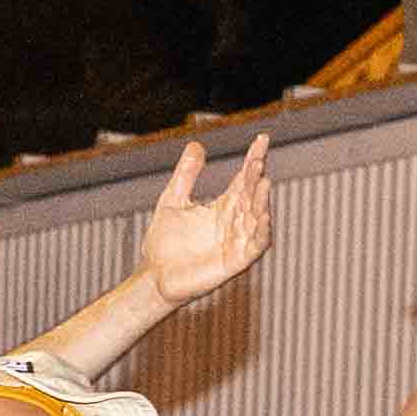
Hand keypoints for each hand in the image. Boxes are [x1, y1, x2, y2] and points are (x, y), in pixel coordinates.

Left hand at [137, 133, 273, 308]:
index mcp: (224, 206)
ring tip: (263, 181)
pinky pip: (256, 244)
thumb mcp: (172, 200)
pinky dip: (261, 230)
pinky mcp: (236, 260)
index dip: (254, 159)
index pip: (244, 179)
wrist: (154, 276)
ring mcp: (238, 240)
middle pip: (252, 194)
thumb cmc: (164, 242)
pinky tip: (263, 215)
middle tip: (257, 160)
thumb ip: (186, 175)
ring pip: (258, 217)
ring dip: (262, 200)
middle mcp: (235, 221)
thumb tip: (196, 144)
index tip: (261, 139)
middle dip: (256, 178)